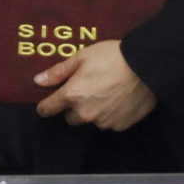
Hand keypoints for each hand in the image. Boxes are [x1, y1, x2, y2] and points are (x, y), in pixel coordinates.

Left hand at [33, 40, 156, 130]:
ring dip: (93, 111)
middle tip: (86, 90)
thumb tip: (38, 81)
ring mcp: (103, 121)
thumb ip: (58, 72)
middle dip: (74, 107)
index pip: (48, 109)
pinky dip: (110, 114)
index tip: (47, 103)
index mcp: (72, 95)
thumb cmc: (113, 57)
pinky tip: (118, 99)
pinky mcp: (120, 125)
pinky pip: (109, 123)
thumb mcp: (82, 57)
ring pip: (91, 120)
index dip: (46, 105)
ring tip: (106, 92)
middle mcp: (85, 113)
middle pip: (70, 118)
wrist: (146, 66)